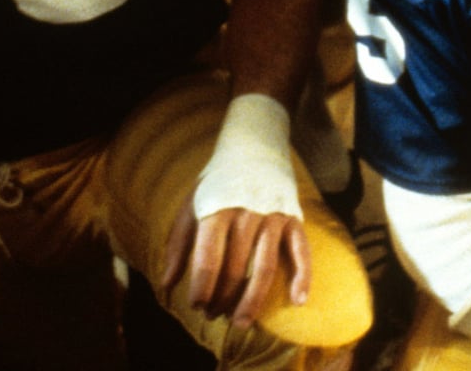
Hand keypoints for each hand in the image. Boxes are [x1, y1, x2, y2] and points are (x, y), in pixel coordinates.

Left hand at [161, 196, 311, 327]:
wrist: (254, 147)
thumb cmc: (217, 184)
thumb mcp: (191, 205)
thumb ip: (178, 244)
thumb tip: (167, 284)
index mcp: (217, 209)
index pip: (208, 257)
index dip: (201, 286)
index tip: (196, 306)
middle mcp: (247, 213)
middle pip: (235, 268)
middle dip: (222, 298)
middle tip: (214, 315)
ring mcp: (273, 216)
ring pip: (265, 267)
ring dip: (253, 300)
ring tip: (240, 323)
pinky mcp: (294, 218)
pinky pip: (301, 252)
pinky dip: (302, 277)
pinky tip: (297, 301)